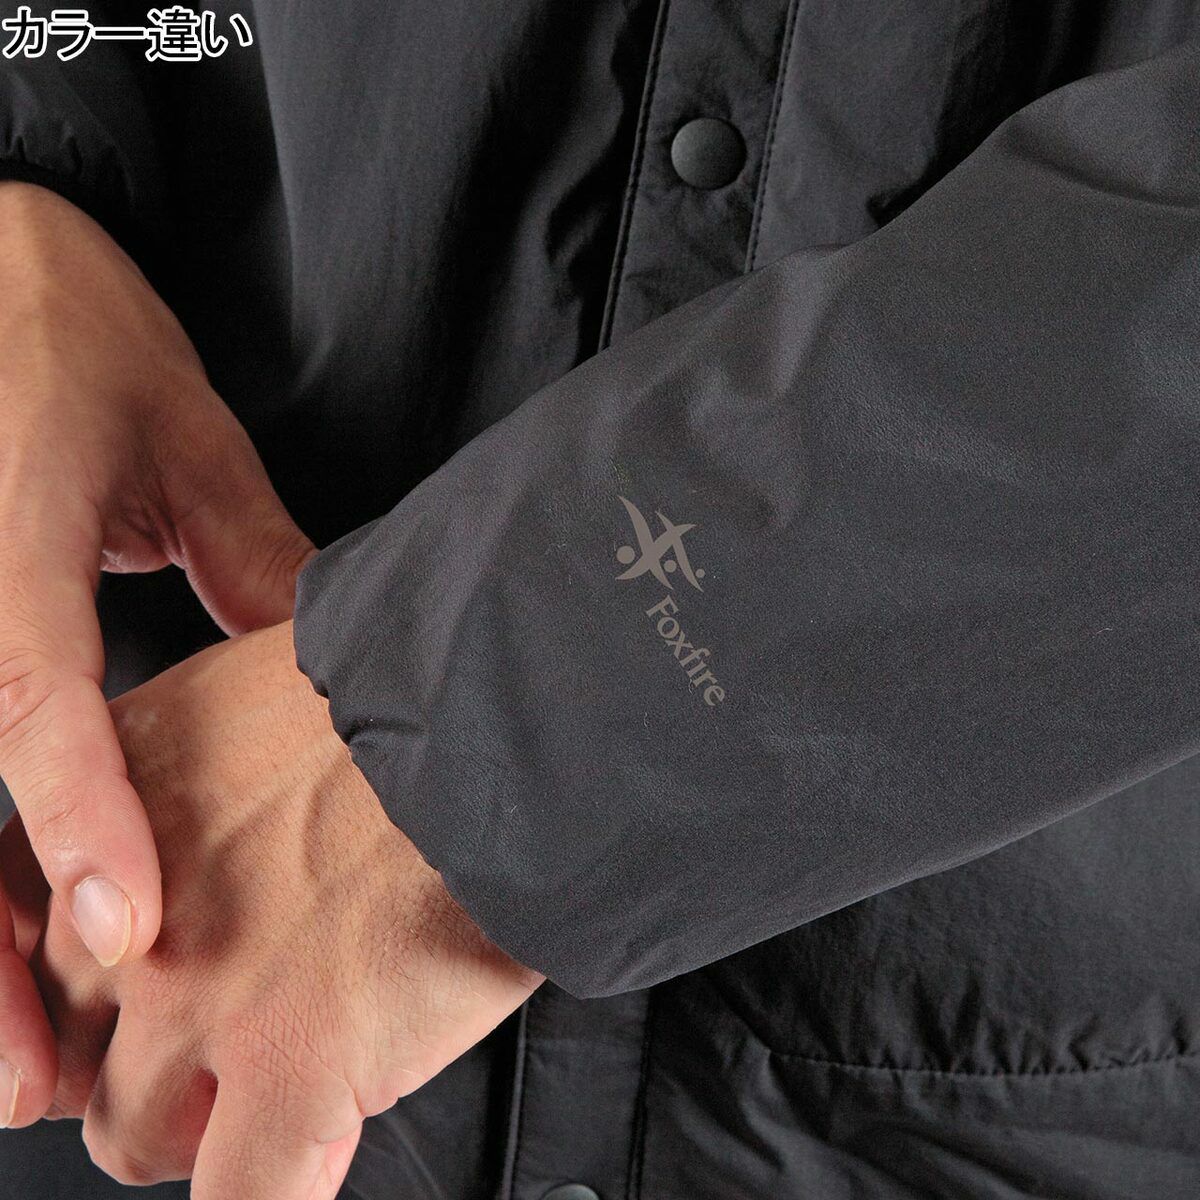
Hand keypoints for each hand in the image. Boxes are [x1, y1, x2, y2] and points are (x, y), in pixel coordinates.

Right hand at [0, 183, 312, 1121]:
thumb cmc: (74, 337)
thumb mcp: (185, 444)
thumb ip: (253, 561)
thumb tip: (323, 666)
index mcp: (7, 547)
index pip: (34, 707)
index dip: (78, 825)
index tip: (126, 935)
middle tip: (37, 1078)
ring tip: (16, 1059)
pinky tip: (9, 931)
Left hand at [27, 621, 541, 1194]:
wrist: (506, 727)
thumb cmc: (416, 700)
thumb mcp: (267, 698)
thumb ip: (215, 776)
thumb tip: (237, 821)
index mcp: (117, 802)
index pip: (28, 935)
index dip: (86, 986)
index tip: (126, 999)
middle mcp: (132, 911)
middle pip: (73, 1048)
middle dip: (140, 1058)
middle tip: (224, 1038)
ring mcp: (201, 998)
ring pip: (133, 1138)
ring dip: (199, 1130)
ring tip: (283, 1094)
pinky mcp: (292, 1067)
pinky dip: (265, 1195)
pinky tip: (308, 1156)